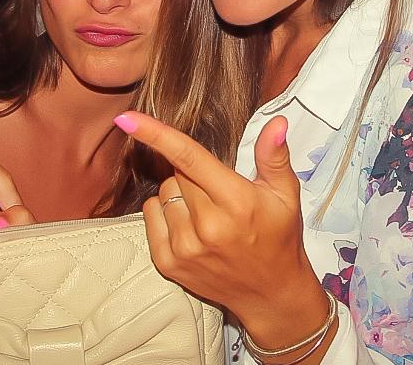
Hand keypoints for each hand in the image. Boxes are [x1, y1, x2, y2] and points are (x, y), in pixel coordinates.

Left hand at [114, 111, 329, 348]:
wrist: (269, 293)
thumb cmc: (278, 237)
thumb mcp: (285, 195)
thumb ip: (274, 156)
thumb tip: (277, 123)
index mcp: (237, 203)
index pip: (190, 158)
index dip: (156, 134)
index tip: (127, 118)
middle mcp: (207, 226)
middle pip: (177, 172)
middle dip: (193, 172)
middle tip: (218, 191)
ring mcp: (184, 247)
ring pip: (163, 192)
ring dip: (179, 193)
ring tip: (208, 212)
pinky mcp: (168, 263)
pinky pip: (150, 215)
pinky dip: (165, 211)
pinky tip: (190, 225)